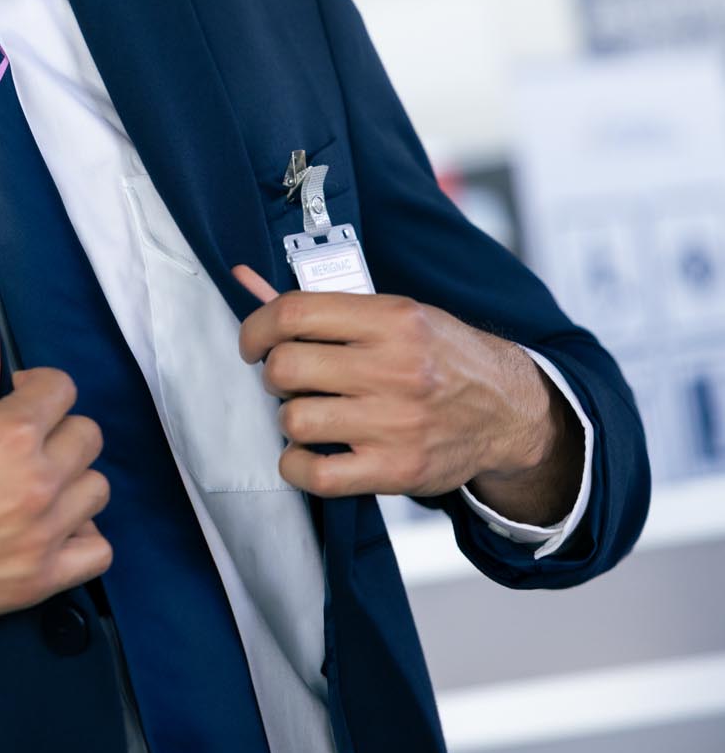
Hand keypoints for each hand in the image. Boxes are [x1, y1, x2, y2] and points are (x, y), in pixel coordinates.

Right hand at [0, 322, 111, 668]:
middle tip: (21, 442)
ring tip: (34, 486)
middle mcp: (35, 482)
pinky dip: (82, 538)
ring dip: (72, 481)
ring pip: (97, 489)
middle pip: (87, 437)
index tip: (18, 397)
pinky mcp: (35, 584)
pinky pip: (97, 554)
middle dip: (57, 429)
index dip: (38, 387)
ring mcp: (40, 536)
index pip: (63, 389)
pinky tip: (49, 530)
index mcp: (7, 434)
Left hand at [233, 265, 580, 519]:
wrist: (509, 411)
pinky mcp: (397, 469)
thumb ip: (319, 305)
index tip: (254, 342)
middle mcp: (394, 368)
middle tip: (290, 379)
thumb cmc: (442, 357)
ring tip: (310, 413)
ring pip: (294, 419)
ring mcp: (396, 422)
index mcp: (392, 319)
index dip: (257, 327)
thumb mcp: (392, 315)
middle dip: (274, 374)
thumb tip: (243, 278)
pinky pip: (318, 474)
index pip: (296, 312)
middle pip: (286, 367)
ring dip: (290, 418)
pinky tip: (310, 454)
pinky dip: (299, 466)